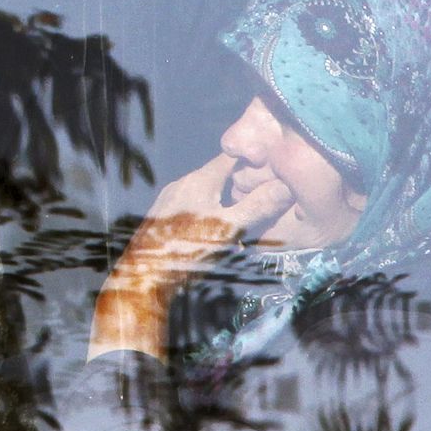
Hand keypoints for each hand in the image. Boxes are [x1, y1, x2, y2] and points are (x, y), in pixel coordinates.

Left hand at [121, 152, 294, 288]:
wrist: (145, 274)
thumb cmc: (188, 250)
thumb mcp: (229, 228)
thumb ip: (257, 206)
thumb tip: (285, 186)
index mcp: (199, 179)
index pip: (231, 156)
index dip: (253, 158)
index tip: (273, 166)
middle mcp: (182, 182)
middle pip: (219, 175)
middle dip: (241, 185)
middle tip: (261, 200)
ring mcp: (169, 198)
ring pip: (205, 191)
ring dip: (224, 201)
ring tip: (240, 220)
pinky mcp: (162, 214)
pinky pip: (191, 204)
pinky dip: (208, 211)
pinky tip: (214, 231)